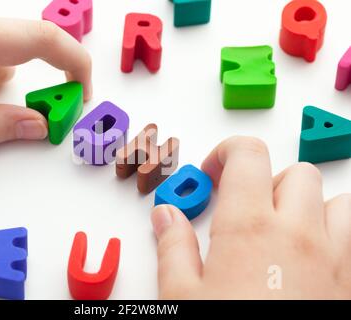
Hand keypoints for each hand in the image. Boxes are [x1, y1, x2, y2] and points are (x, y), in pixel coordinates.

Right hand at [152, 136, 350, 298]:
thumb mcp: (181, 296)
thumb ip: (172, 245)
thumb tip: (165, 215)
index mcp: (250, 227)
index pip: (247, 154)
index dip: (227, 153)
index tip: (214, 173)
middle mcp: (298, 234)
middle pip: (295, 173)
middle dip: (268, 181)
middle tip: (245, 208)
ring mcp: (334, 260)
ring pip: (338, 202)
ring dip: (312, 205)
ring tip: (285, 228)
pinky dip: (339, 236)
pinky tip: (313, 258)